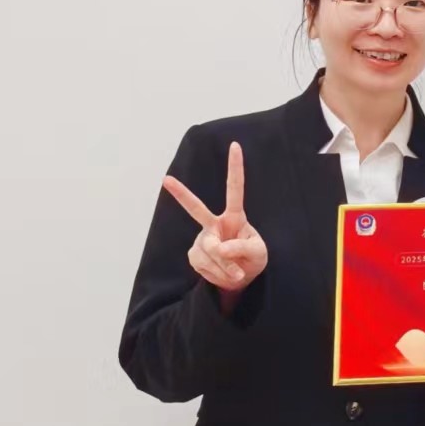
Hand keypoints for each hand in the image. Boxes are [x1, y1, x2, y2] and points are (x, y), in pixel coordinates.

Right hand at [162, 142, 268, 306]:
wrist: (240, 280)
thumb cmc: (253, 259)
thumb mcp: (258, 253)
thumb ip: (243, 248)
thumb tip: (220, 248)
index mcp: (234, 216)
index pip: (235, 189)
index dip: (235, 167)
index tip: (234, 145)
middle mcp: (215, 224)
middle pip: (196, 208)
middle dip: (180, 194)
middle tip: (165, 179)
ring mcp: (202, 239)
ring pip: (211, 251)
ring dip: (226, 266)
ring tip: (237, 272)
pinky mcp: (194, 254)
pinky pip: (204, 264)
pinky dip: (218, 273)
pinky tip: (223, 273)